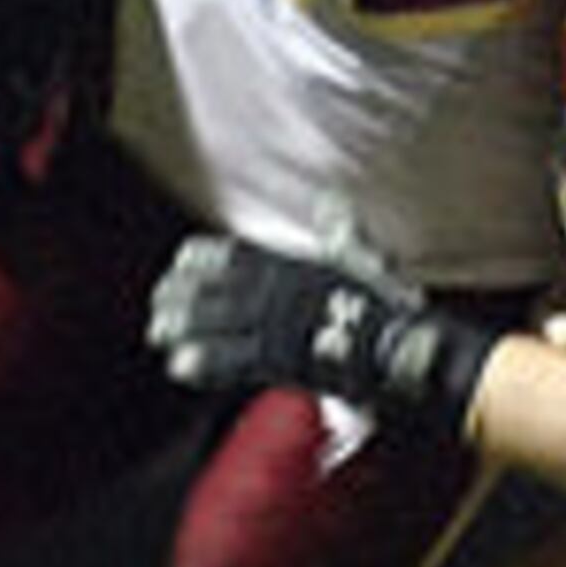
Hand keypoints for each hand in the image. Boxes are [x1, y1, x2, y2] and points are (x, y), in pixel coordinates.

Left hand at [146, 231, 498, 432]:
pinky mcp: (285, 360)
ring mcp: (281, 325)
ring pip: (220, 323)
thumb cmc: (391, 307)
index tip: (180, 262)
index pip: (239, 254)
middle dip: (185, 295)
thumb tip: (334, 201)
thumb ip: (344, 232)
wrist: (407, 349)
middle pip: (218, 289)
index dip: (206, 259)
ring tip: (158, 333)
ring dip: (186, 328)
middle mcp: (283, 292)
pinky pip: (236, 360)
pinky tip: (180, 365)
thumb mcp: (366, 261)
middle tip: (158, 303)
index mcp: (298, 266)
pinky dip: (207, 362)